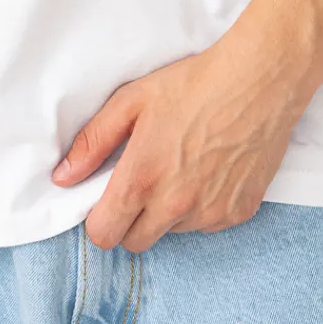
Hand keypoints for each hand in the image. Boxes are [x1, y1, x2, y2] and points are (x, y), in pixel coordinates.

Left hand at [51, 0, 320, 251]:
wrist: (259, 81)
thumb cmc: (194, 85)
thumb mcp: (132, 101)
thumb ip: (92, 142)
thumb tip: (63, 177)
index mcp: (142, 179)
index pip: (104, 235)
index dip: (100, 220)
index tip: (107, 200)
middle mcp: (175, 205)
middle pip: (136, 242)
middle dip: (131, 221)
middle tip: (144, 182)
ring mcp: (210, 213)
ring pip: (173, 233)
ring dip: (168, 213)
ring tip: (182, 167)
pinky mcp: (238, 212)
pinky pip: (207, 225)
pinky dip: (202, 207)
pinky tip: (209, 170)